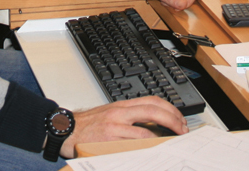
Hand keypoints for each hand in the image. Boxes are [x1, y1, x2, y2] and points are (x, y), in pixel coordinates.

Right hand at [61, 97, 188, 158]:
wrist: (65, 128)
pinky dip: (148, 143)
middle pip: (154, 109)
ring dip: (165, 132)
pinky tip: (155, 147)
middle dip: (173, 118)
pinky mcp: (110, 136)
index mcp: (122, 105)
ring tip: (173, 140)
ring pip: (148, 123)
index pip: (152, 100)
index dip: (170, 109)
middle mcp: (121, 111)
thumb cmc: (87, 125)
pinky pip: (134, 139)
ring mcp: (116, 123)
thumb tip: (151, 126)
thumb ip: (128, 118)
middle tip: (183, 129)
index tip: (179, 119)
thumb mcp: (109, 116)